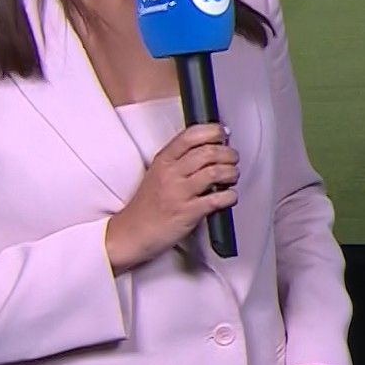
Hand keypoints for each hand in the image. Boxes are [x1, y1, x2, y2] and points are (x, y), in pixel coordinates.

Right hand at [104, 124, 237, 272]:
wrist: (131, 233)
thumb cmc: (147, 205)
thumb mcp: (157, 173)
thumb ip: (179, 159)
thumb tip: (211, 146)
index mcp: (163, 160)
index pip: (190, 135)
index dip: (213, 131)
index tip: (223, 134)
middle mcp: (170, 174)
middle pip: (208, 152)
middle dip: (228, 154)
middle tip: (233, 159)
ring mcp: (179, 193)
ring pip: (215, 172)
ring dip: (231, 173)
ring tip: (232, 177)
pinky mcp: (187, 213)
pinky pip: (217, 199)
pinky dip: (230, 196)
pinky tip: (229, 197)